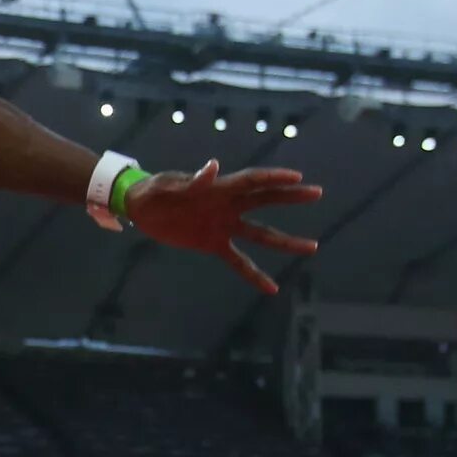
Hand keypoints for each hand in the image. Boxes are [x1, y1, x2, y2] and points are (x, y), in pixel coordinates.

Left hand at [124, 161, 321, 294]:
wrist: (139, 208)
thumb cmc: (152, 190)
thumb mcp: (165, 185)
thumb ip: (190, 181)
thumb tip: (213, 167)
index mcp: (218, 187)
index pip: (252, 180)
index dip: (274, 177)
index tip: (297, 177)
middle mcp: (227, 205)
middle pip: (265, 199)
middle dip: (291, 196)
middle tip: (316, 192)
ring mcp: (223, 226)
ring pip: (261, 233)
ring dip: (286, 241)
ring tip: (312, 247)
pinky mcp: (213, 244)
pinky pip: (238, 261)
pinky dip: (254, 274)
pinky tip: (272, 289)